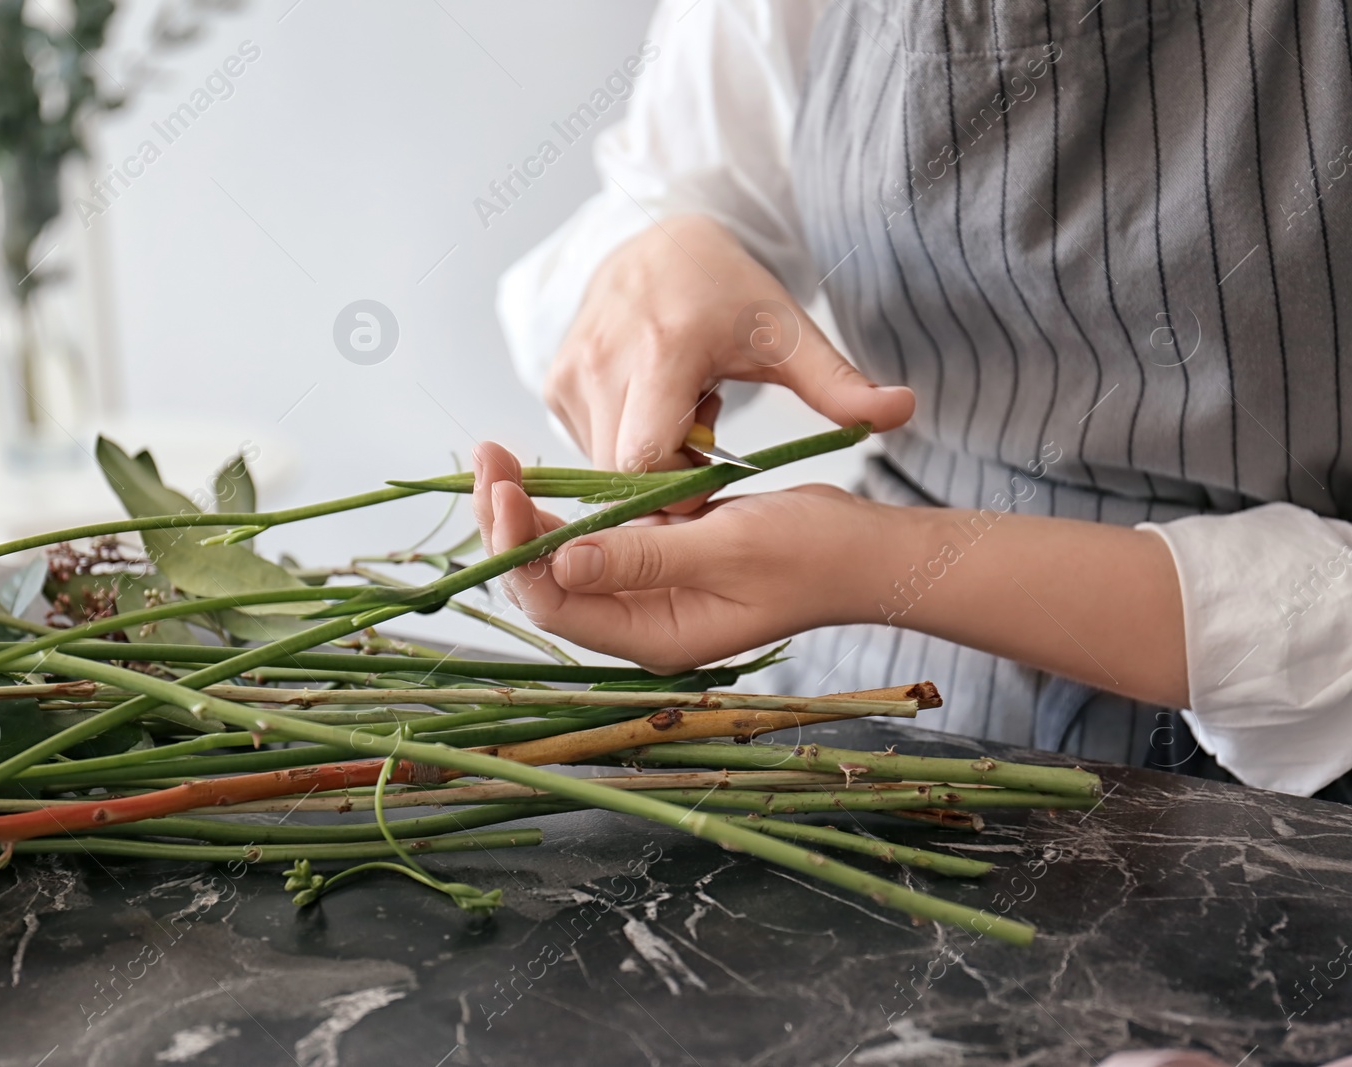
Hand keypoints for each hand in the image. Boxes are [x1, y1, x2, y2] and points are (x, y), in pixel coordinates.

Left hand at [472, 441, 892, 674]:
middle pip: (548, 583)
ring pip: (564, 559)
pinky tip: (544, 477)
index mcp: (653, 636)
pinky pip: (595, 541)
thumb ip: (642, 557)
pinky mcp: (657, 564)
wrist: (864, 551)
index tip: (504, 488)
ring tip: (498, 460)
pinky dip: (567, 509)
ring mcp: (647, 595)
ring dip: (530, 513)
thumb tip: (561, 563)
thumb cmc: (811, 554)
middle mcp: (640, 623)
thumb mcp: (725, 549)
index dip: (519, 549)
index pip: (557, 604)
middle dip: (509, 525)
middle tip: (487, 459)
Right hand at [545, 213, 914, 476]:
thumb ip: (840, 384)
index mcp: (663, 351)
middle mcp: (602, 362)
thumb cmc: (728, 293)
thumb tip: (905, 411)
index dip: (681, 489)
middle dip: (665, 481)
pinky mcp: (552, 382)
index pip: (648, 462)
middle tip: (705, 446)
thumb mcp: (787, 335)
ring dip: (645, 461)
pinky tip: (652, 406)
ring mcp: (569, 372)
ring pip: (602, 464)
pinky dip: (621, 442)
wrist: (657, 241)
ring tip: (682, 416)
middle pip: (622, 473)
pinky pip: (586, 444)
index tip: (717, 473)